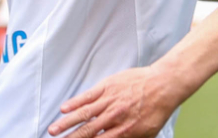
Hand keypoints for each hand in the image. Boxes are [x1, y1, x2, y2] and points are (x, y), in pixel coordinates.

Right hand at [49, 64, 183, 137]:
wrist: (164, 84)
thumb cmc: (156, 110)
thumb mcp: (146, 134)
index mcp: (123, 132)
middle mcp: (114, 118)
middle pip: (86, 132)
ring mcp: (110, 101)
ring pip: (84, 114)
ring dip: (66, 123)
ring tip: (53, 130)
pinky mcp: (108, 86)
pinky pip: (89, 95)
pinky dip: (75, 102)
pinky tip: (64, 109)